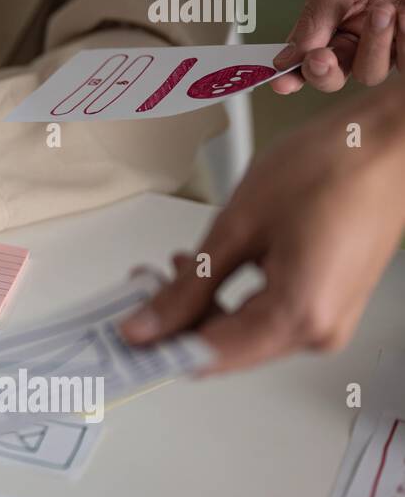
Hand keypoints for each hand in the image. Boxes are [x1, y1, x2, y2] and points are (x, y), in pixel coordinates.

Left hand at [121, 80, 404, 372]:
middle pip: (224, 346)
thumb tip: (147, 325)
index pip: (208, 356)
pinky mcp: (328, 300)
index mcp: (298, 317)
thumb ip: (187, 286)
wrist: (388, 140)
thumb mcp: (238, 226)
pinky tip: (201, 269)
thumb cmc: (331, 168)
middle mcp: (319, 331)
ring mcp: (327, 318)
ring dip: (198, 306)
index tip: (120, 335)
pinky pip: (265, 313)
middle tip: (134, 291)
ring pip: (241, 330)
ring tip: (162, 270)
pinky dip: (228, 295)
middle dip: (174, 322)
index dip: (157, 347)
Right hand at [273, 0, 404, 93]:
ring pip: (370, 73)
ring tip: (385, 9)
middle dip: (325, 72)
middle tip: (322, 58)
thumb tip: (286, 57)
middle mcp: (356, 32)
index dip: (291, 73)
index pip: (304, 54)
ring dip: (375, 45)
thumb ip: (316, 18)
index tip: (282, 82)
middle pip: (333, 76)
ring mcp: (388, 38)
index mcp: (329, 16)